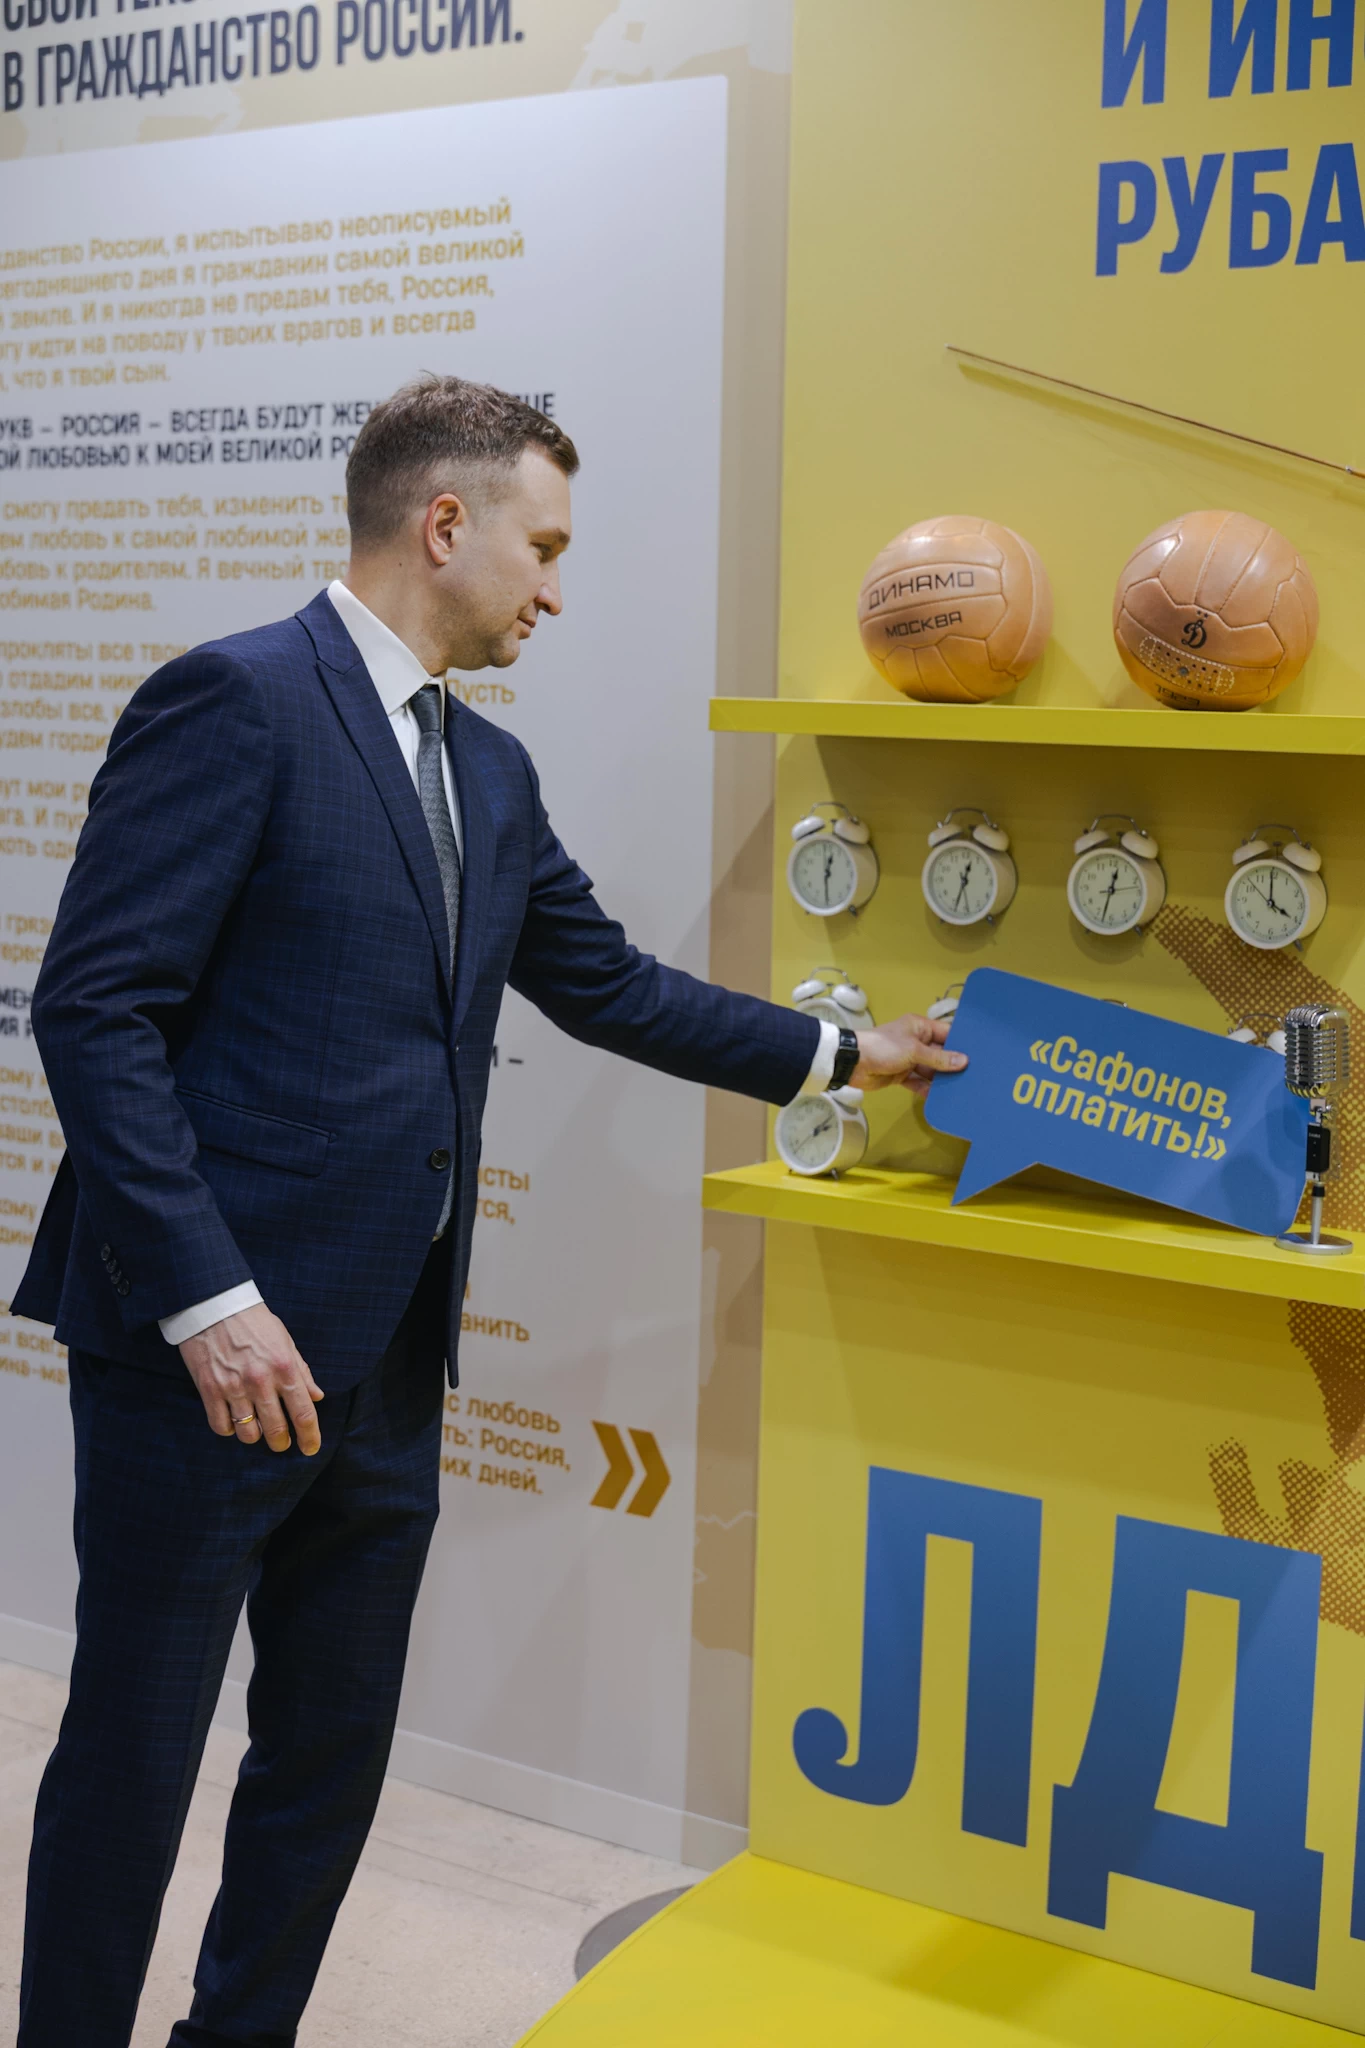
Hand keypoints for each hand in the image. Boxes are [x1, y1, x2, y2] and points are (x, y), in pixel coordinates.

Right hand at [180, 1303, 323, 1454]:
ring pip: (248, 1434)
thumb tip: (317, 1396)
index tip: (310, 1448)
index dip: (310, 1436)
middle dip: (282, 1443)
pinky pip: (222, 1427)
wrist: (213, 1305)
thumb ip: (301, 1371)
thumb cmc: (253, 1321)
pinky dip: (229, 1429)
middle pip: (276, 1430)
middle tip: (282, 1443)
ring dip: (255, 1437)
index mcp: (284, 1367)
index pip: (303, 1413)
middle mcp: (261, 1381)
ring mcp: (234, 1388)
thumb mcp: (285, 1340)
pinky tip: (233, 1420)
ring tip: (256, 1428)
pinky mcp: (210, 1391)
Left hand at [851, 1011, 966, 1097]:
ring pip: (931, 1070)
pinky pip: (919, 1082)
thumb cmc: (885, 1048)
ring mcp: (909, 1059)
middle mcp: (916, 1041)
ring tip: (962, 1089)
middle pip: (940, 1053)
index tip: (980, 1055)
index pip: (946, 1033)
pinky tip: (940, 1098)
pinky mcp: (901, 1075)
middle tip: (975, 1076)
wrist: (854, 1063)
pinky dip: (927, 1089)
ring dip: (942, 1079)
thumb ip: (938, 1058)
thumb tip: (963, 1061)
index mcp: (920, 1027)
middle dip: (954, 1065)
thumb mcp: (914, 1051)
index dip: (961, 1043)